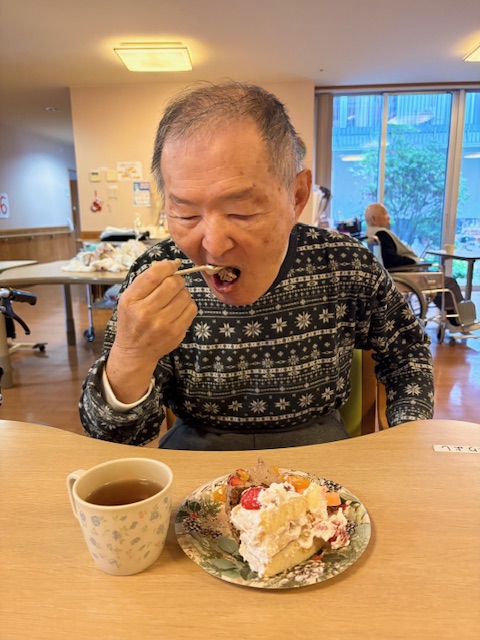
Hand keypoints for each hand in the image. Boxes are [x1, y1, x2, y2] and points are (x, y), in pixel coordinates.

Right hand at [105, 260, 197, 402]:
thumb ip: (146, 281)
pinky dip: (187, 305)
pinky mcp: (177, 332)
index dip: (166, 266)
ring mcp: (163, 324)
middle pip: (173, 283)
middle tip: (172, 284)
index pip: (154, 275)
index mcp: (131, 300)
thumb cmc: (132, 320)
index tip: (171, 266)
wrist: (135, 351)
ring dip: (182, 293)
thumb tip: (173, 264)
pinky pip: (192, 308)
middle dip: (176, 280)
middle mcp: (146, 312)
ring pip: (185, 295)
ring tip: (173, 299)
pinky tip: (178, 309)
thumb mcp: (129, 299)